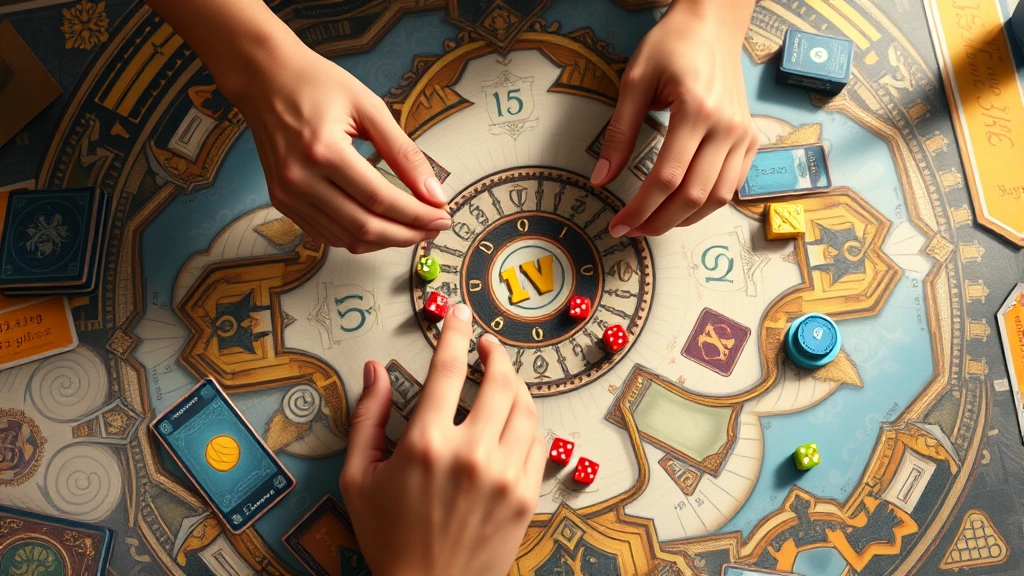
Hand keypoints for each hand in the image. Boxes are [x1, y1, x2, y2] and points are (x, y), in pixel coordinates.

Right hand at [227, 43, 451, 252]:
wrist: (264, 78)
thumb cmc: (315, 84)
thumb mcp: (368, 107)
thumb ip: (403, 152)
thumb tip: (432, 191)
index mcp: (322, 151)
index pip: (380, 199)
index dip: (417, 214)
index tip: (443, 215)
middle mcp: (299, 179)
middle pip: (365, 227)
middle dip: (408, 233)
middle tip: (435, 226)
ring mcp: (287, 195)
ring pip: (347, 239)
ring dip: (385, 241)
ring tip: (414, 228)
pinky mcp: (282, 202)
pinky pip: (327, 235)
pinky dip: (359, 238)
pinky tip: (382, 227)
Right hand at [341, 304, 545, 575]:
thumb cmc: (388, 537)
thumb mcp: (359, 478)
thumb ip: (367, 418)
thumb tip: (373, 369)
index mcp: (427, 444)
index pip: (447, 368)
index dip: (454, 332)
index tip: (459, 313)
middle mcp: (472, 454)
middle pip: (498, 381)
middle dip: (494, 353)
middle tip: (486, 344)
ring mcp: (505, 475)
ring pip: (525, 409)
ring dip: (515, 385)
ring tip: (502, 378)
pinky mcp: (526, 496)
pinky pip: (538, 443)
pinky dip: (528, 423)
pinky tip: (514, 420)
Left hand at [592, 0, 758, 235]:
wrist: (712, 25)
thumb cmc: (672, 45)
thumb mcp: (635, 82)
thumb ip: (618, 133)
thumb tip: (600, 178)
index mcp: (697, 111)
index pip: (667, 178)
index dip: (640, 209)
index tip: (618, 224)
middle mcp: (727, 127)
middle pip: (694, 196)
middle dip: (658, 222)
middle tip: (631, 230)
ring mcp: (744, 135)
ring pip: (718, 198)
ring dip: (684, 219)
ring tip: (654, 222)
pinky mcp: (751, 138)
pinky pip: (733, 185)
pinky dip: (708, 203)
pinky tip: (683, 205)